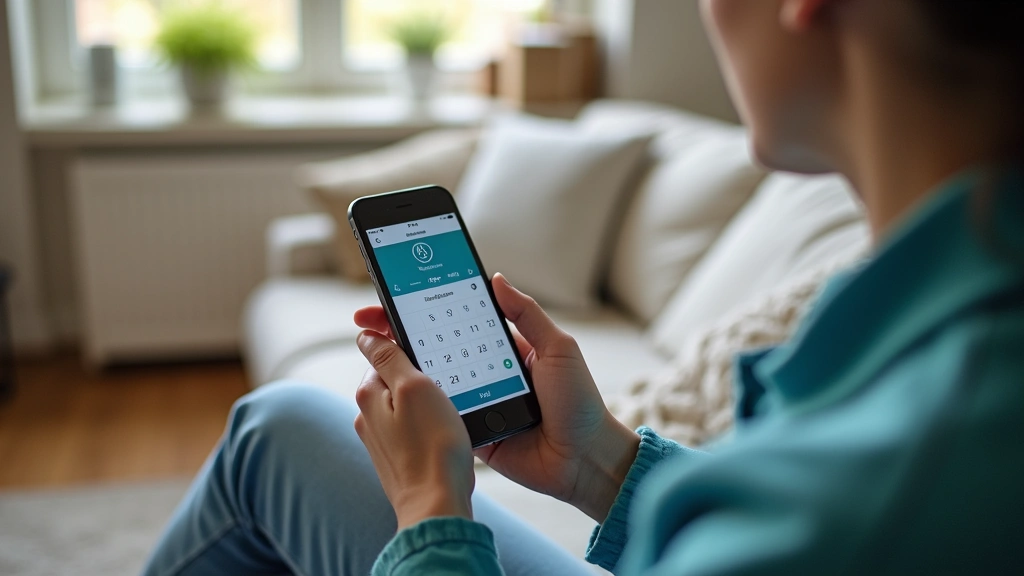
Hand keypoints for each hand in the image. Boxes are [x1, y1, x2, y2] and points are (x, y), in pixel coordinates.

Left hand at [353, 330, 475, 529]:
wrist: (436, 505)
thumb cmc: (432, 447)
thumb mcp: (414, 387)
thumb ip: (389, 357)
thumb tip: (366, 335)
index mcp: (368, 393)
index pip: (384, 352)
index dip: (412, 352)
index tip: (434, 364)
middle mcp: (367, 416)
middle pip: (397, 379)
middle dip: (421, 381)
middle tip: (446, 393)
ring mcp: (380, 439)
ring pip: (407, 405)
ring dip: (428, 406)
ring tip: (447, 419)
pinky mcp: (396, 457)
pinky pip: (414, 429)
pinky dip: (429, 428)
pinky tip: (444, 438)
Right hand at [354, 274, 639, 521]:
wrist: (585, 460)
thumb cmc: (581, 403)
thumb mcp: (559, 349)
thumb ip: (528, 314)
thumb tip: (496, 279)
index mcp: (503, 347)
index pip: (456, 320)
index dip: (426, 307)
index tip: (394, 295)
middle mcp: (484, 372)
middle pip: (434, 347)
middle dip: (399, 333)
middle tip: (367, 323)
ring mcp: (474, 402)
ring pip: (432, 382)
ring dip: (404, 368)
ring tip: (372, 352)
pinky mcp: (470, 431)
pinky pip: (440, 416)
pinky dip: (420, 407)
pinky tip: (396, 393)